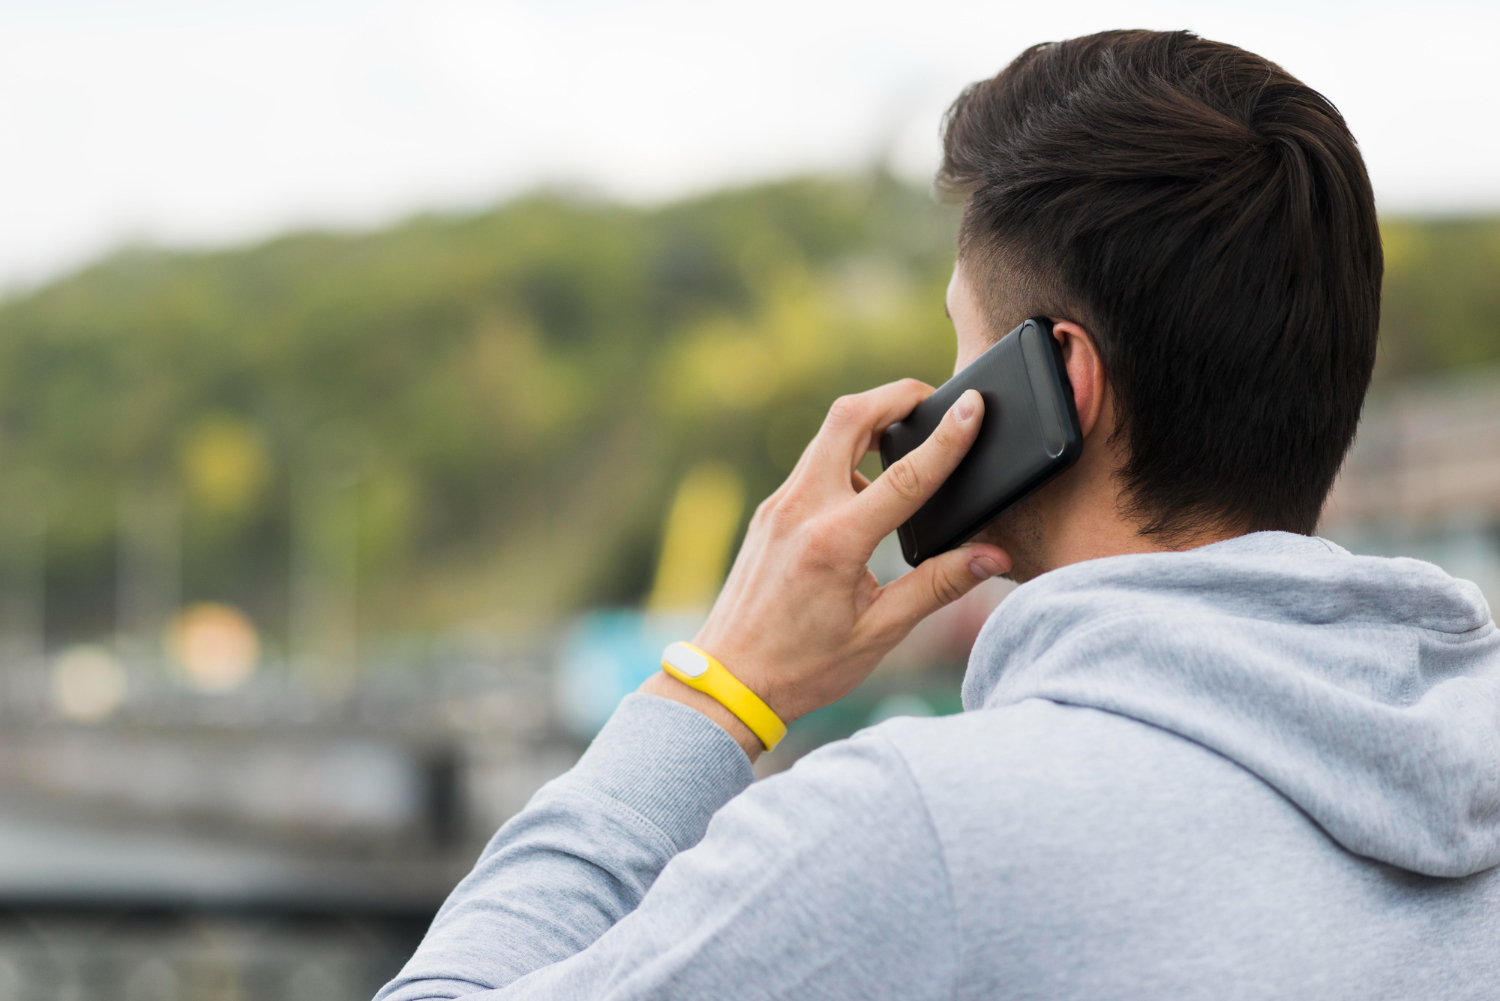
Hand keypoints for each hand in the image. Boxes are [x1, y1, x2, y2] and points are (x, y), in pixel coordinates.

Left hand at [641, 379, 1010, 758]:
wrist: (729, 680)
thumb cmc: (803, 666)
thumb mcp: (880, 632)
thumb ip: (938, 586)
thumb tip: (991, 556)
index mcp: (834, 543)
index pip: (904, 476)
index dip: (946, 438)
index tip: (974, 407)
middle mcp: (801, 511)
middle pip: (849, 417)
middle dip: (896, 396)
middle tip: (935, 401)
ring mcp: (779, 506)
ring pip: (827, 435)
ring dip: (870, 422)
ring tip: (909, 437)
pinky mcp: (770, 512)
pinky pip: (812, 463)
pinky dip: (847, 454)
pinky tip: (870, 485)